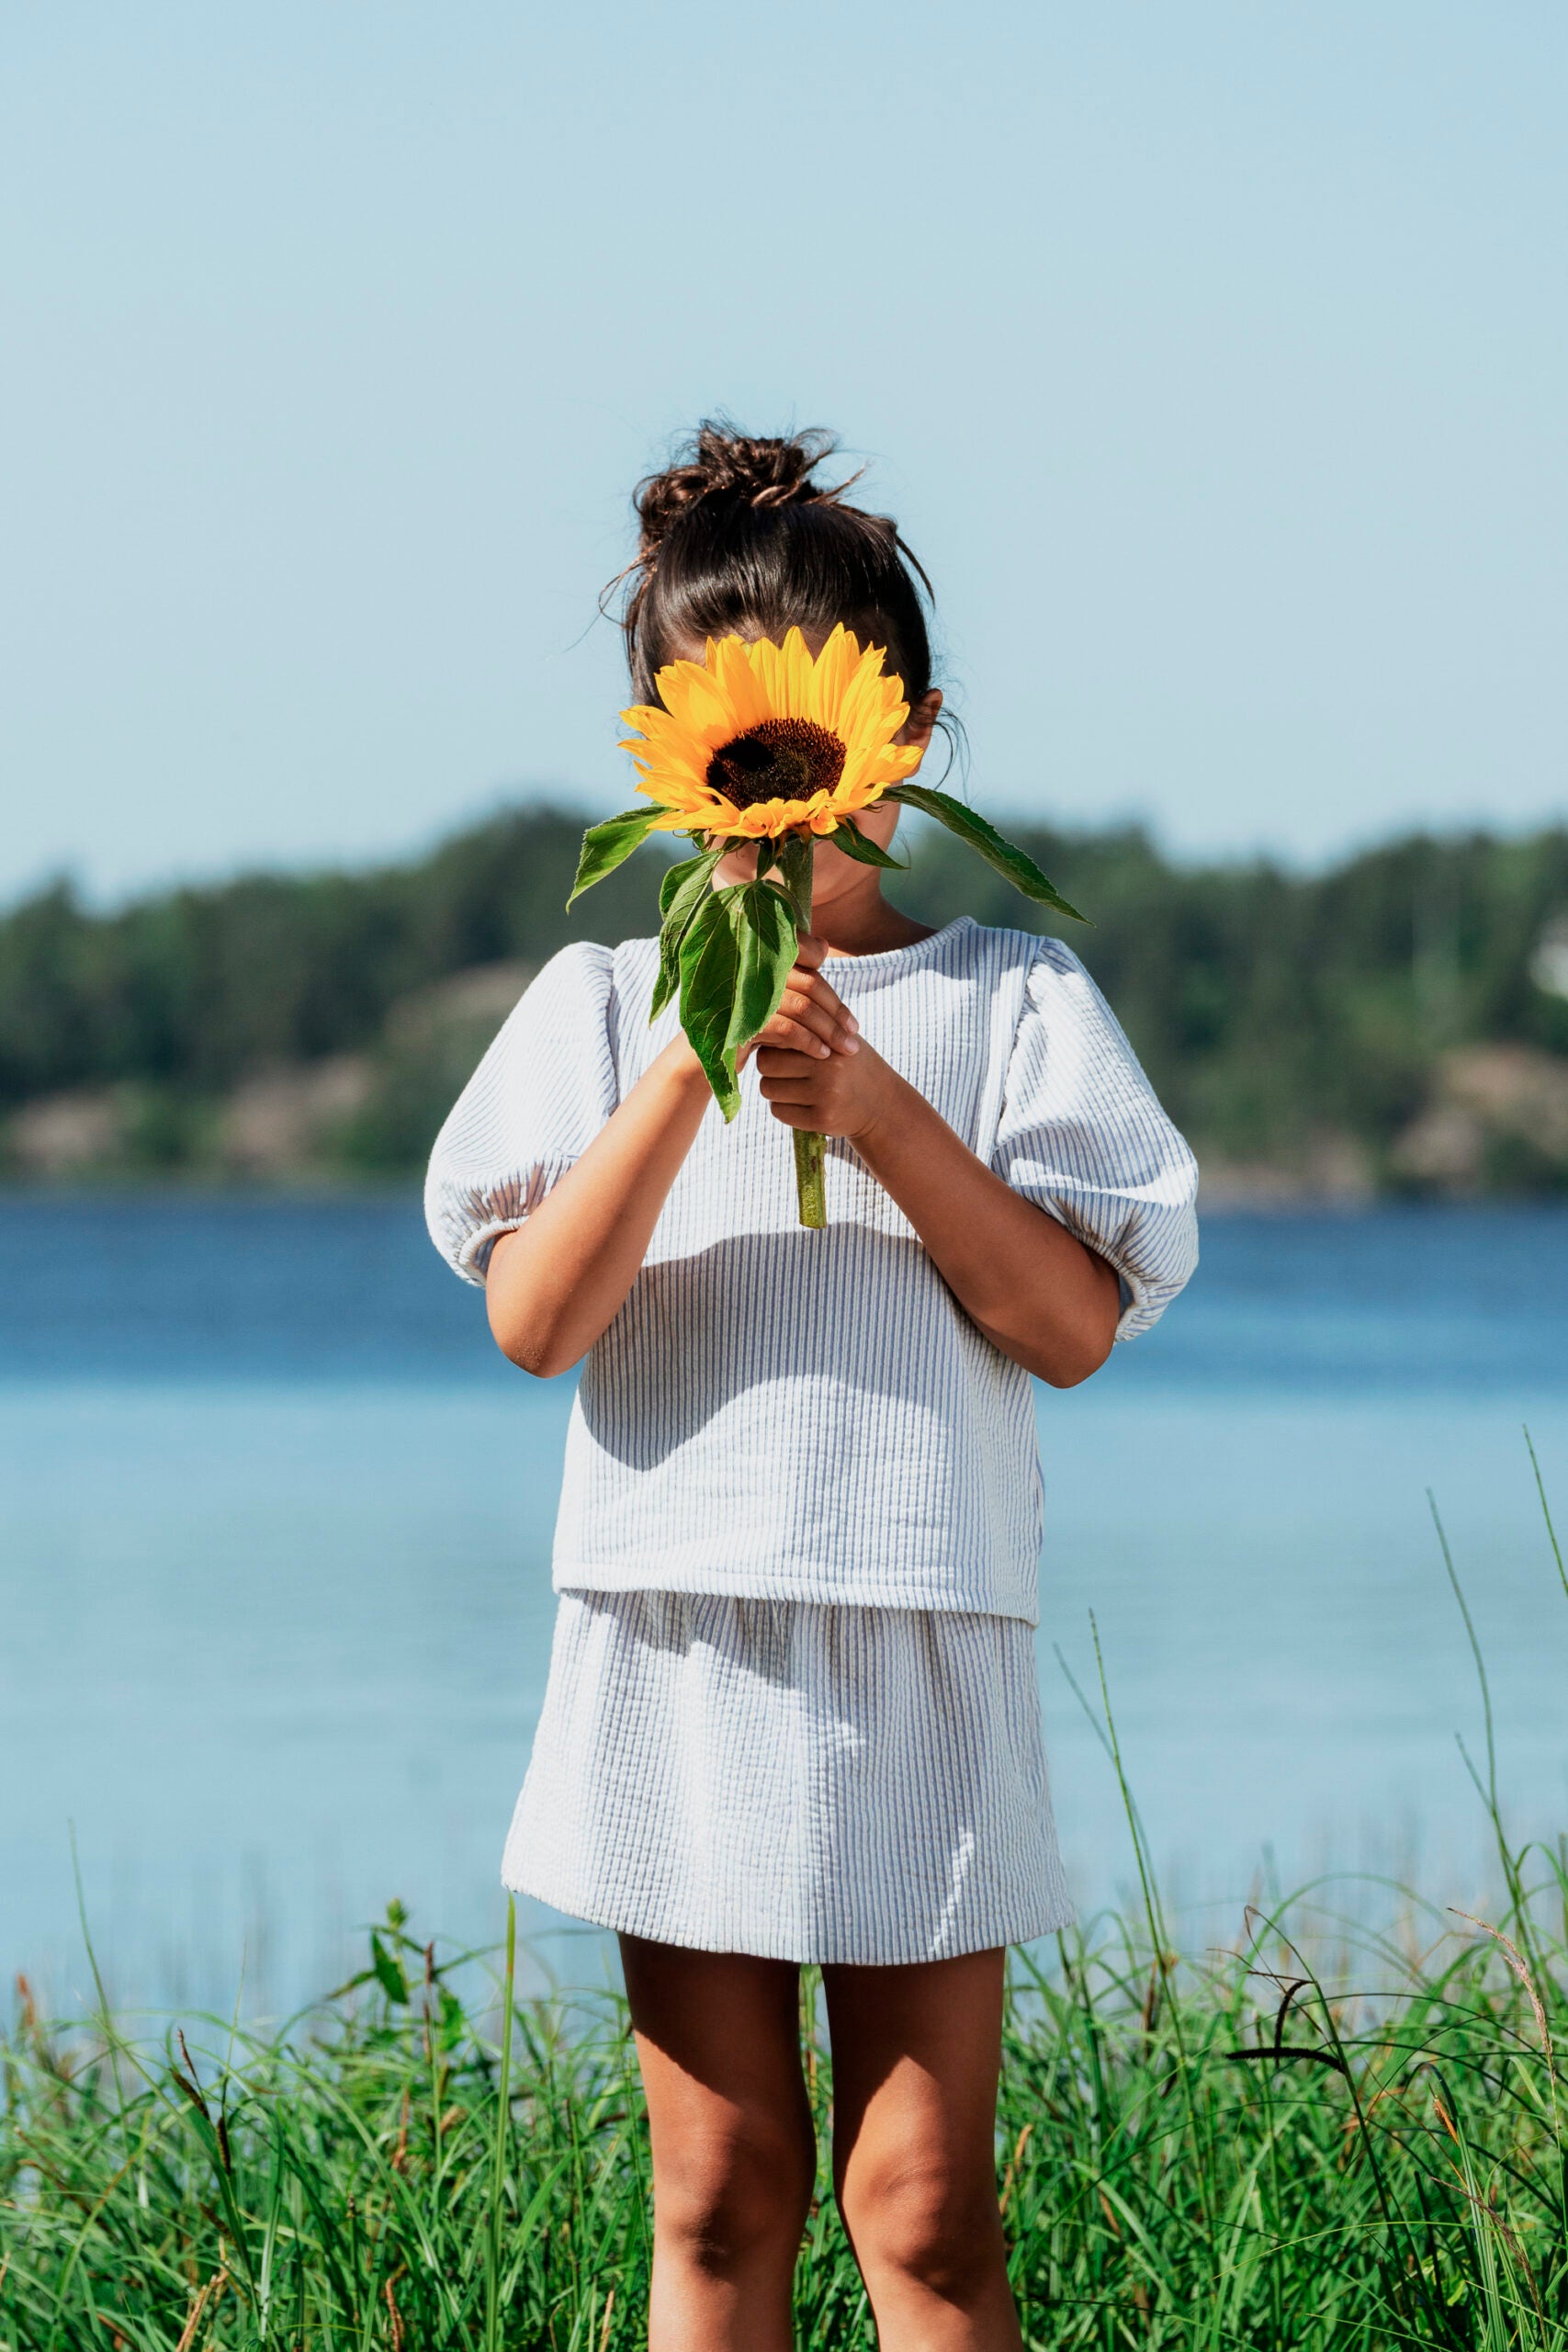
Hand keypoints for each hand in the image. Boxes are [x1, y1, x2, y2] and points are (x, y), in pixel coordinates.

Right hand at [737, 932, 860, 1069]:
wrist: (703, 1059)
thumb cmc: (741, 1026)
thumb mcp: (769, 999)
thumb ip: (795, 975)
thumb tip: (824, 945)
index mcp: (756, 954)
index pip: (804, 954)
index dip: (829, 986)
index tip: (848, 1015)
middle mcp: (749, 966)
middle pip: (810, 983)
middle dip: (837, 1012)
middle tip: (855, 1035)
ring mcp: (745, 992)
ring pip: (803, 1006)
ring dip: (829, 1031)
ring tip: (846, 1049)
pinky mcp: (742, 1020)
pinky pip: (787, 1028)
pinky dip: (809, 1042)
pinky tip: (821, 1054)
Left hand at [751, 938, 898, 1140]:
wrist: (882, 1102)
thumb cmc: (849, 1061)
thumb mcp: (837, 1031)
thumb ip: (806, 1016)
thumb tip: (760, 1000)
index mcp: (829, 1042)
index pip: (775, 1038)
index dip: (774, 1043)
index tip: (784, 1046)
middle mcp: (828, 1069)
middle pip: (766, 1065)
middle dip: (771, 1067)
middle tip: (787, 1068)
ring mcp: (825, 1097)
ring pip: (768, 1090)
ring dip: (776, 1088)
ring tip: (796, 1085)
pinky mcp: (822, 1121)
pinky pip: (779, 1112)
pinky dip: (784, 1108)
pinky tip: (802, 1104)